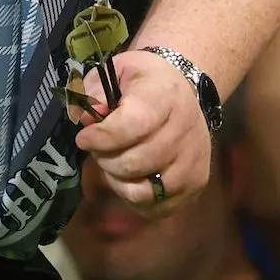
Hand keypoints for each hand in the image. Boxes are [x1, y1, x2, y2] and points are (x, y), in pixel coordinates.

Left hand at [70, 49, 212, 213]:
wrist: (185, 91)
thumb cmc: (145, 82)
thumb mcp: (117, 70)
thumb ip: (94, 91)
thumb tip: (86, 120)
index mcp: (165, 96)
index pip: (133, 125)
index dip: (102, 137)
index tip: (84, 137)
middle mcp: (186, 130)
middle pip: (135, 162)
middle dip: (105, 158)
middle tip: (99, 149)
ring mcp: (194, 162)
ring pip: (144, 192)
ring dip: (118, 181)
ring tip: (114, 163)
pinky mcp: (195, 185)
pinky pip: (156, 208)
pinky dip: (135, 199)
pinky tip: (131, 178)